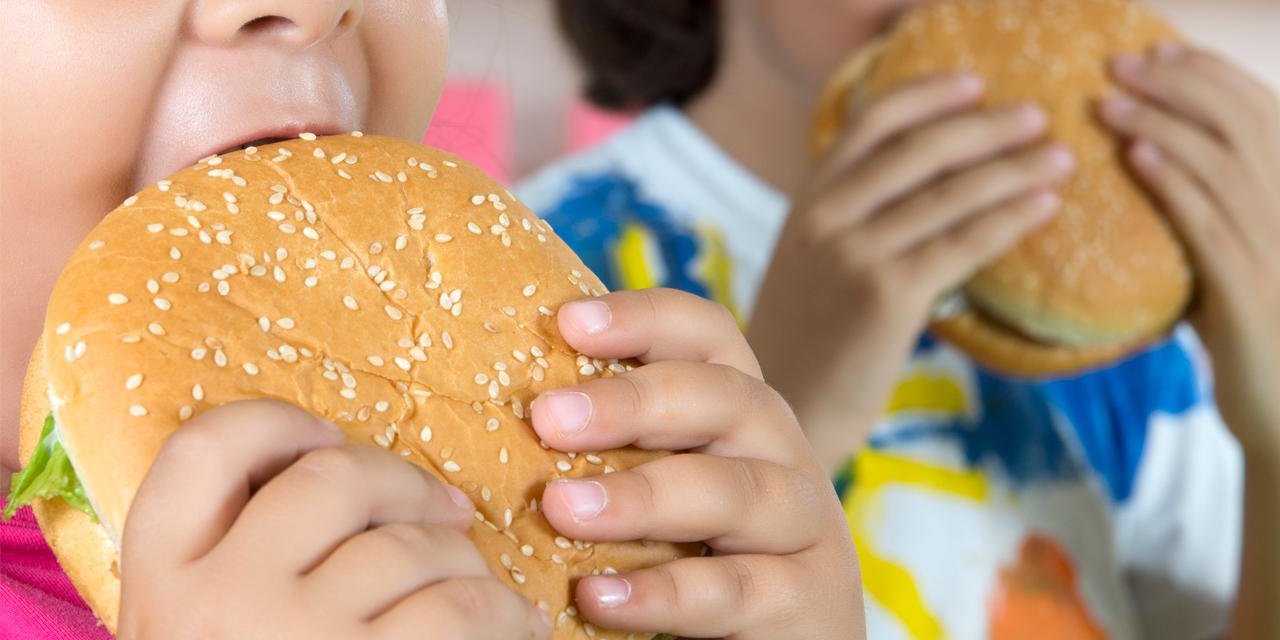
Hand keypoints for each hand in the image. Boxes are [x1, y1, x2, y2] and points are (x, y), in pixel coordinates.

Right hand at [118, 400, 550, 639]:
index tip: (325, 439)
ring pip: (413, 545)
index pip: (204, 449)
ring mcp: (300, 638)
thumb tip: (345, 471)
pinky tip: (515, 629)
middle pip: (335, 475)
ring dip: (468, 563)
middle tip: (445, 513)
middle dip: (407, 485)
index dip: (276, 424)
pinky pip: (464, 609)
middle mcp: (222, 600)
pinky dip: (504, 613)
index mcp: (163, 582)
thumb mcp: (211, 635)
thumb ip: (243, 560)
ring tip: (485, 598)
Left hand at [531, 290, 864, 638]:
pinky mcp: (809, 602)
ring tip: (560, 508)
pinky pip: (733, 590)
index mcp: (739, 409)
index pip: (707, 335)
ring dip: (641, 497)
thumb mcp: (652, 485)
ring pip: (734, 493)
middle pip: (724, 399)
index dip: (644, 318)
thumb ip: (602, 447)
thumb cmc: (690, 556)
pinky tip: (598, 597)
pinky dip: (664, 592)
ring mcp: (804, 527)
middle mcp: (781, 452)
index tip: (568, 323)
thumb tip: (498, 407)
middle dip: (633, 402)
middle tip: (548, 418)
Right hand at [749, 74, 1072, 469]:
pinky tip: (1045, 208)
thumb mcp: (811, 265)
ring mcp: (855, 254)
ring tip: (1061, 158)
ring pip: (951, 195)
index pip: (870, 122)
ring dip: (1015, 170)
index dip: (928, 95)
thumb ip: (850, 221)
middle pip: (920, 149)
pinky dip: (1010, 220)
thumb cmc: (807, 344)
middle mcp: (826, 218)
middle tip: (1038, 117)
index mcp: (807, 202)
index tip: (976, 83)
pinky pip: (964, 245)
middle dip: (987, 127)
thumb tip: (928, 190)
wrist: (782, 411)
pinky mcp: (887, 296)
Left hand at [1101, 44, 1279, 442]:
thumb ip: (1212, 213)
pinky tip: (1135, 155)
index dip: (1208, 74)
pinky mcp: (1250, 290)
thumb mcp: (1238, 261)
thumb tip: (1152, 164)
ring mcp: (1279, 247)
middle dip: (1177, 85)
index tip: (1156, 51)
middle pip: (1240, 124)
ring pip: (1220, 165)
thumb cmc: (1255, 335)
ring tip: (1108, 101)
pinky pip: (1208, 223)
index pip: (1260, 112)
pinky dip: (1171, 182)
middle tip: (1117, 63)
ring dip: (1160, 124)